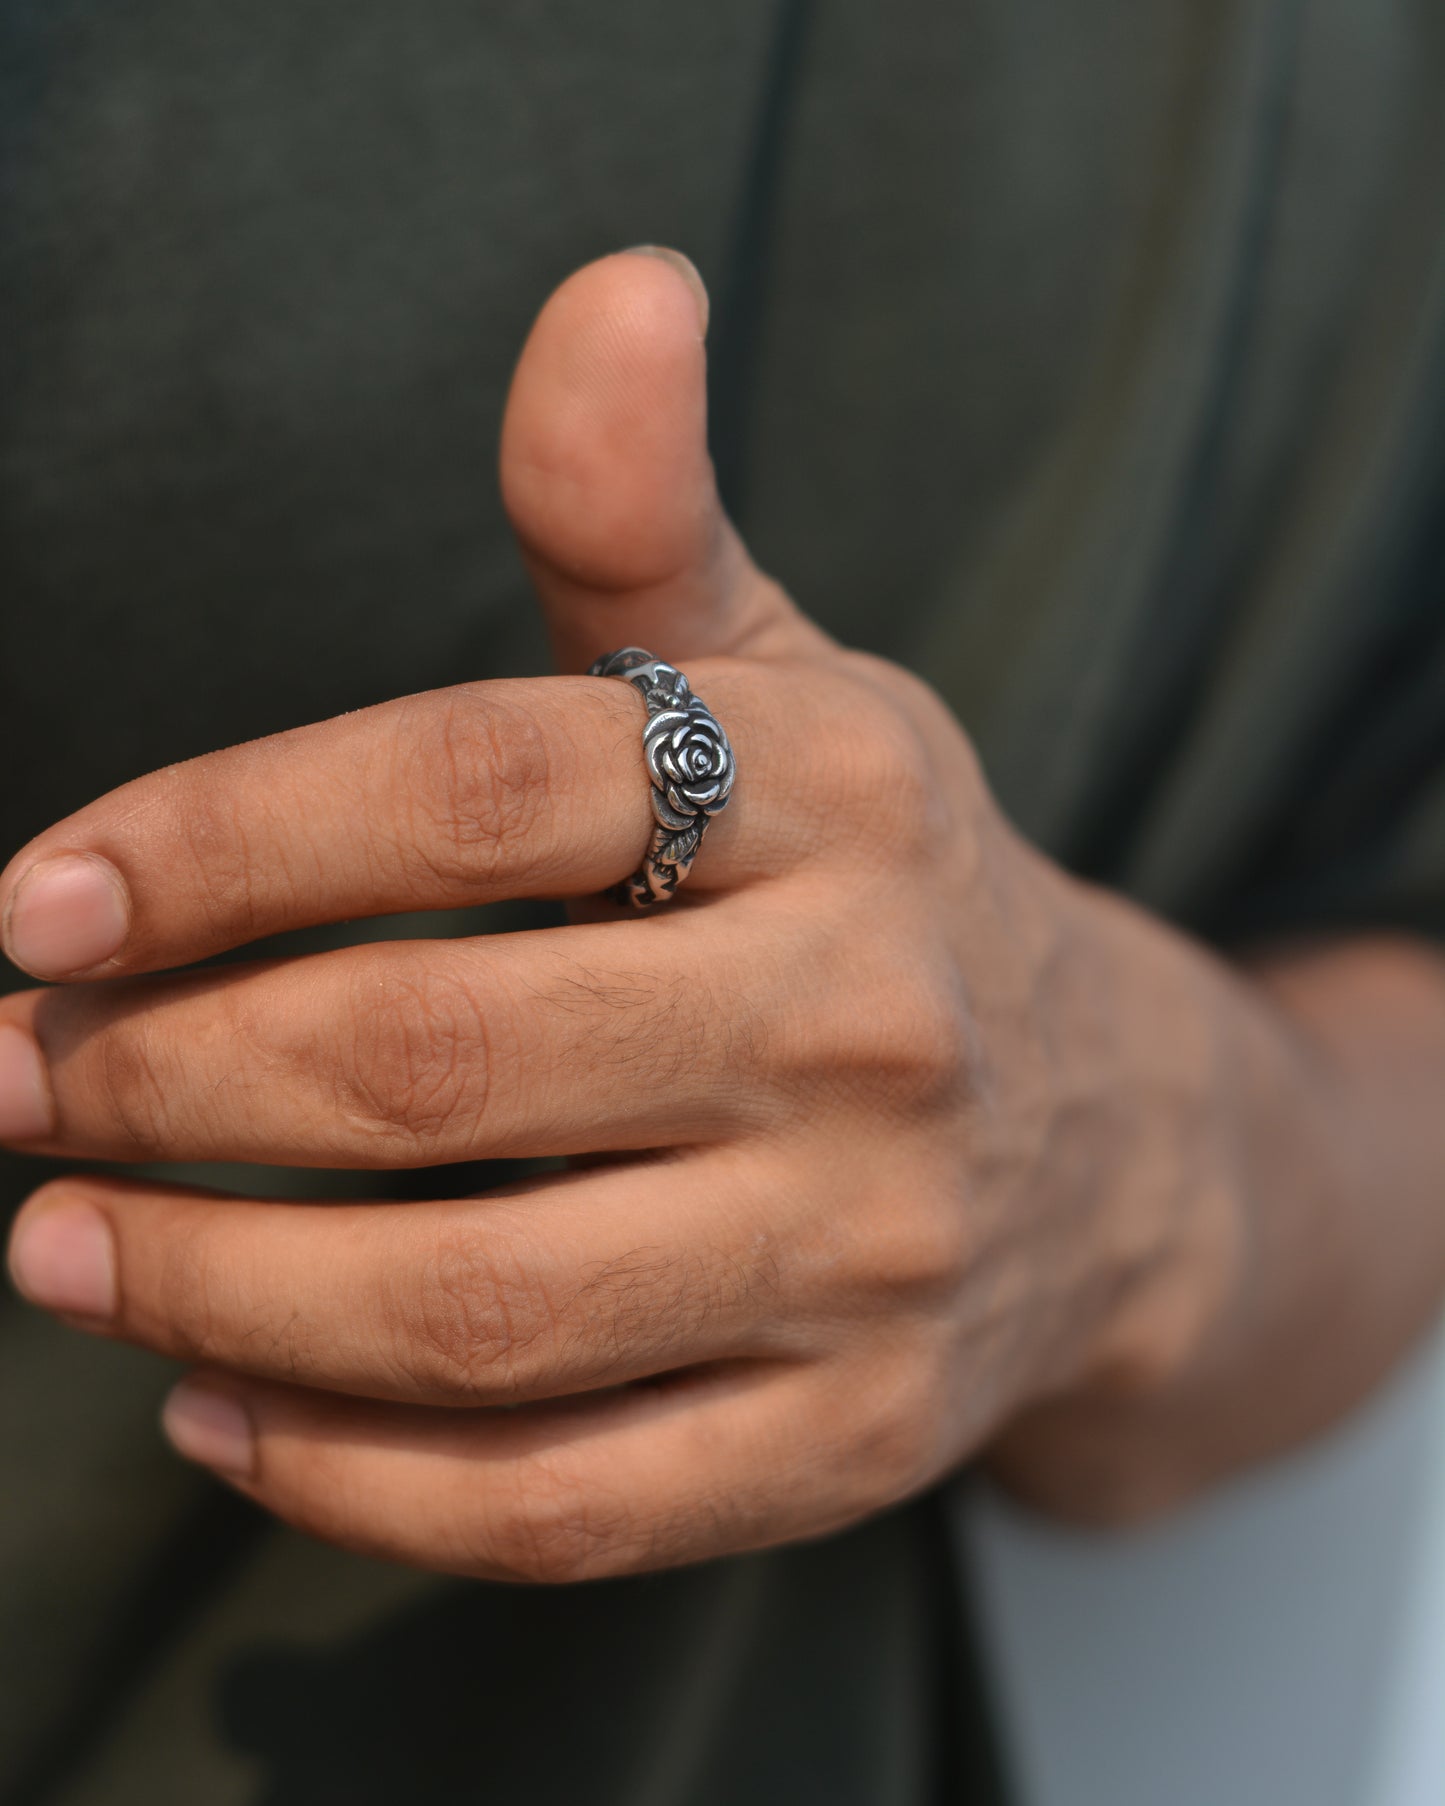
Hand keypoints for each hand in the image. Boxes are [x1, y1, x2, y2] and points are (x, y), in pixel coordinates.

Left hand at [1, 250, 1216, 1578]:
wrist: (1112, 1144)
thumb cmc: (877, 892)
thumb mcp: (791, 687)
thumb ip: (648, 522)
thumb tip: (614, 288)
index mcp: (835, 791)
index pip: (471, 788)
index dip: (216, 843)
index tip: (35, 911)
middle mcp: (870, 1019)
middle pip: (433, 1060)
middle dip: (162, 1079)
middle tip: (16, 1086)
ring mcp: (871, 1251)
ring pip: (479, 1310)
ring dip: (211, 1284)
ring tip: (60, 1245)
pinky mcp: (851, 1439)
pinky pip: (564, 1502)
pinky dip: (347, 1478)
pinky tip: (218, 1403)